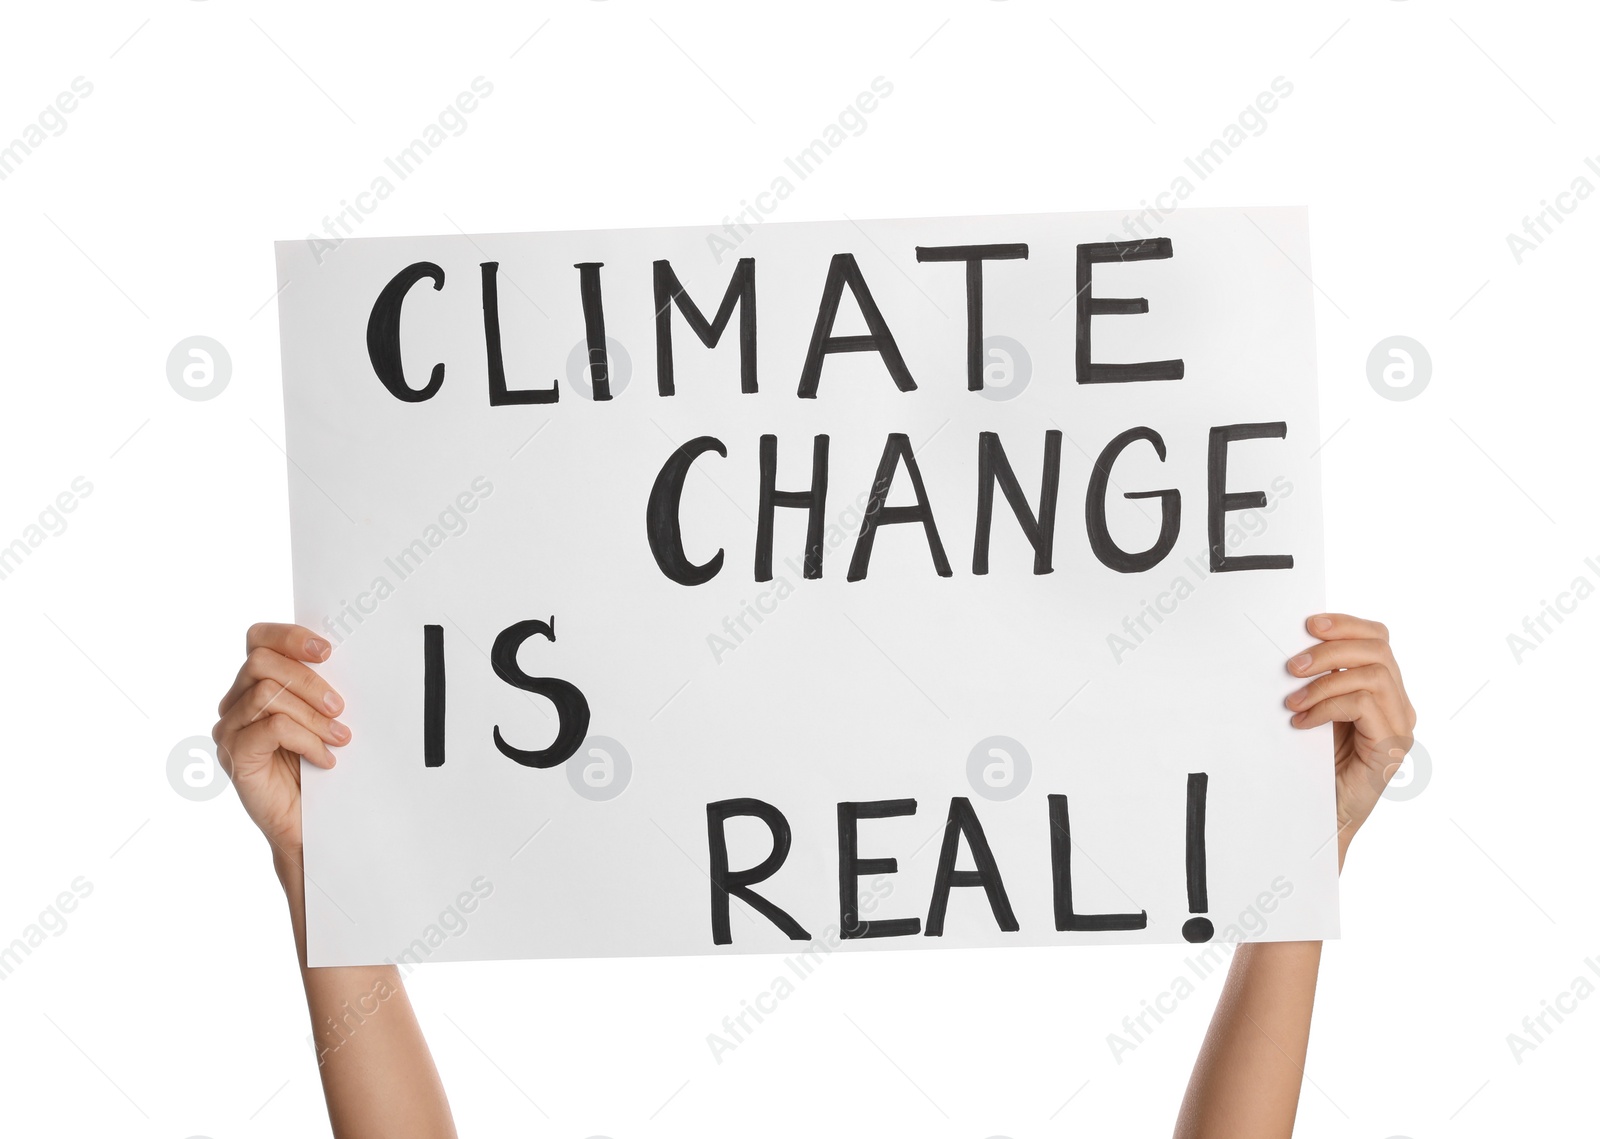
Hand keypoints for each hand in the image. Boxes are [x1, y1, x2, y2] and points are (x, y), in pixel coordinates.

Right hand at [212, 623, 348, 856]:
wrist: (308, 824)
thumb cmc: (317, 768)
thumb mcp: (321, 718)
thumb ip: (318, 688)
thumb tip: (341, 657)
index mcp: (254, 685)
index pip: (258, 639)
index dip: (290, 636)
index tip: (327, 651)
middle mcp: (235, 704)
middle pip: (261, 662)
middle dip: (308, 680)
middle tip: (340, 707)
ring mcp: (230, 730)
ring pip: (266, 694)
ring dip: (312, 714)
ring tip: (339, 737)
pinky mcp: (235, 756)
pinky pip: (270, 728)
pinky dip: (305, 739)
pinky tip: (324, 758)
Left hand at [1284, 613, 1415, 867]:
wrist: (1319, 816)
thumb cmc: (1313, 764)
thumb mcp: (1314, 711)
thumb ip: (1318, 681)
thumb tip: (1292, 646)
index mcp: (1383, 689)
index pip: (1377, 639)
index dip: (1345, 624)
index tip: (1308, 623)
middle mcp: (1399, 704)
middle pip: (1377, 649)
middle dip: (1331, 649)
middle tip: (1292, 666)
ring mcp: (1400, 725)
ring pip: (1372, 674)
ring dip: (1324, 681)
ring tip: (1291, 700)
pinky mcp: (1391, 746)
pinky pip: (1364, 705)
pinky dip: (1327, 706)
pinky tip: (1301, 721)